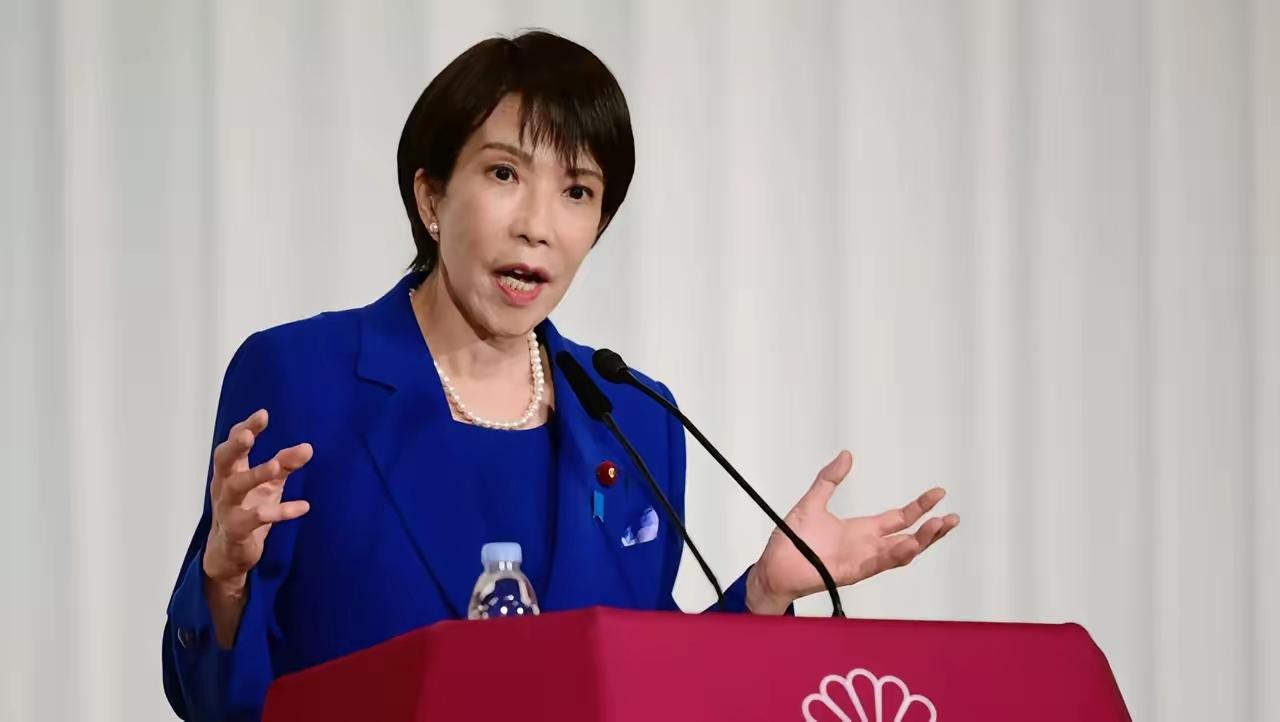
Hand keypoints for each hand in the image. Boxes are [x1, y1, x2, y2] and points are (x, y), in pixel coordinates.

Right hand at [202, 409, 312, 589]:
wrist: (229, 554)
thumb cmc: (247, 510)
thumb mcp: (269, 485)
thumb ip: (285, 464)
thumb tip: (308, 447)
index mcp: (230, 472)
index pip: (234, 444)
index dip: (246, 428)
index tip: (263, 414)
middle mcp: (224, 487)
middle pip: (223, 461)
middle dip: (235, 446)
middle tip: (249, 435)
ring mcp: (227, 509)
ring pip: (235, 488)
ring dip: (255, 475)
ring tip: (275, 466)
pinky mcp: (236, 531)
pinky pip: (255, 519)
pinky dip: (279, 512)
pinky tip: (303, 506)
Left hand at [746, 450, 958, 613]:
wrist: (774, 565)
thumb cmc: (791, 540)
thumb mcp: (813, 502)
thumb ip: (829, 479)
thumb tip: (846, 455)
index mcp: (862, 530)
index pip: (899, 517)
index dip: (920, 506)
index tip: (939, 493)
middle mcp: (868, 546)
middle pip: (909, 537)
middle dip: (932, 529)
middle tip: (953, 517)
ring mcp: (862, 560)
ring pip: (901, 553)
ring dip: (921, 541)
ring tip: (939, 527)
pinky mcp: (852, 572)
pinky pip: (878, 564)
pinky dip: (895, 554)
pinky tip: (909, 544)